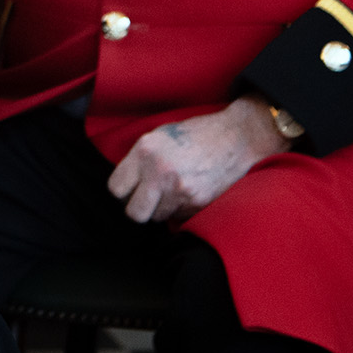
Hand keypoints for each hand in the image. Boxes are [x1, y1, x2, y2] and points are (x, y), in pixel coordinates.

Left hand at [107, 95, 290, 222]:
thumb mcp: (158, 137)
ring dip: (161, 209)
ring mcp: (181, 191)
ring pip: (157, 217)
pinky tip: (188, 192)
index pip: (116, 188)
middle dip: (137, 208)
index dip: (122, 190)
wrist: (237, 137)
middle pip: (134, 213)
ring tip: (171, 190)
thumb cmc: (195, 134)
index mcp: (145, 152)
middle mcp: (160, 173)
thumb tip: (127, 184)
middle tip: (145, 198)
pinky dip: (180, 210)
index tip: (129, 188)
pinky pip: (178, 217)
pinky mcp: (200, 203)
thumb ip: (139, 160)